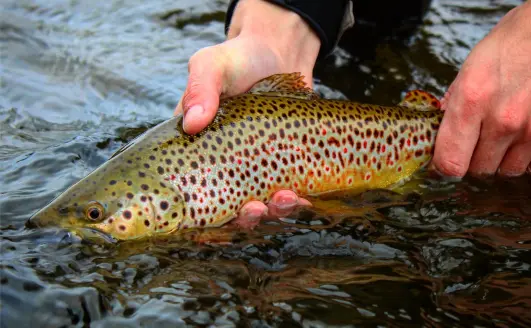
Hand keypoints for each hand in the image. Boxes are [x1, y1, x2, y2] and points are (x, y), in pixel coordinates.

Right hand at [175, 0, 318, 225]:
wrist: (279, 52)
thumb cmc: (238, 58)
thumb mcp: (212, 65)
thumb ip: (200, 89)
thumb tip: (191, 123)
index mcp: (197, 147)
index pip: (188, 188)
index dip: (195, 213)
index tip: (210, 223)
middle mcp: (223, 163)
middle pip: (226, 205)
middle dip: (241, 217)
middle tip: (254, 209)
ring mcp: (253, 165)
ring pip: (258, 202)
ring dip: (272, 211)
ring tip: (286, 199)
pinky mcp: (281, 163)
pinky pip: (285, 190)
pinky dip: (294, 200)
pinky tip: (303, 198)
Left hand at [432, 0, 530, 176]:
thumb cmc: (518, 39)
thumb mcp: (472, 64)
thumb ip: (454, 102)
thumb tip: (440, 131)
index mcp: (472, 98)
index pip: (450, 162)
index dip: (443, 166)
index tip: (445, 162)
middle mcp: (504, 119)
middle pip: (478, 170)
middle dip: (474, 157)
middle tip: (480, 137)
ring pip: (507, 171)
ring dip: (503, 158)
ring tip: (507, 131)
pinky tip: (528, 135)